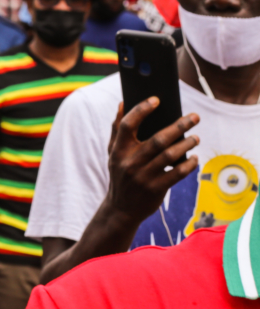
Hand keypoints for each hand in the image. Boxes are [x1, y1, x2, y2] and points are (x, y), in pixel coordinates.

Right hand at [103, 98, 199, 229]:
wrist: (121, 208)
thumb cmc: (120, 175)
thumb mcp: (113, 153)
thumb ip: (117, 130)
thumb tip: (122, 104)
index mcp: (118, 150)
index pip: (128, 125)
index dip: (141, 110)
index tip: (157, 100)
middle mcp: (129, 162)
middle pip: (158, 139)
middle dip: (179, 126)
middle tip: (194, 117)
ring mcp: (142, 177)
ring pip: (170, 155)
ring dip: (187, 144)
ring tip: (196, 138)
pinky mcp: (155, 189)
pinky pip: (177, 173)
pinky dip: (189, 164)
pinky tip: (195, 158)